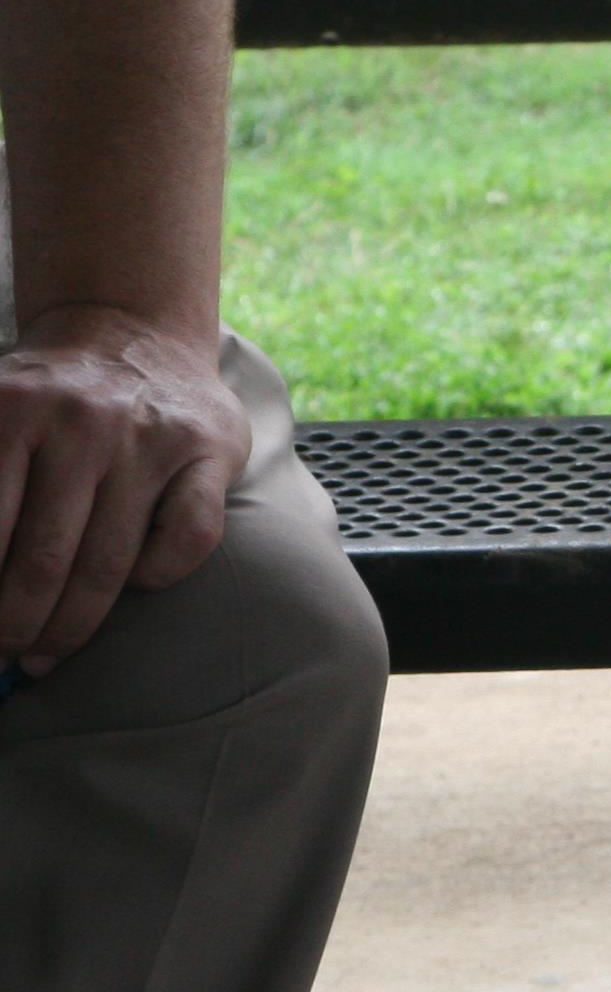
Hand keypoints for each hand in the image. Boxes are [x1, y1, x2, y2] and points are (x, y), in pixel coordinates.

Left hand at [0, 303, 244, 676]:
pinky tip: (133, 582)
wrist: (130, 334)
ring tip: (47, 652)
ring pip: (110, 562)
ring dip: (71, 625)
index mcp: (12, 411)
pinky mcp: (209, 449)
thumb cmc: (47, 402)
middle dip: (16, 625)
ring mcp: (152, 436)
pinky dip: (157, 575)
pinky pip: (187, 539)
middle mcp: (84, 421)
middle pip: (43, 559)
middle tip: (3, 657)